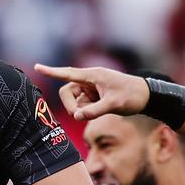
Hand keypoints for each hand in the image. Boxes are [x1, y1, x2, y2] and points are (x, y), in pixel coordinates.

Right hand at [34, 64, 149, 121]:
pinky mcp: (93, 94)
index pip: (68, 73)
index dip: (52, 72)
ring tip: (98, 111)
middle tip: (83, 114)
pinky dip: (87, 110)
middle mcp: (89, 80)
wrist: (148, 96)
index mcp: (93, 76)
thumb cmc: (132, 96)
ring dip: (81, 109)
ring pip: (73, 100)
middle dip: (71, 105)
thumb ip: (94, 111)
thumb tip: (76, 117)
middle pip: (66, 91)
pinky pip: (81, 104)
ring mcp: (90, 87)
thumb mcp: (114, 105)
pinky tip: (101, 109)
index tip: (37, 67)